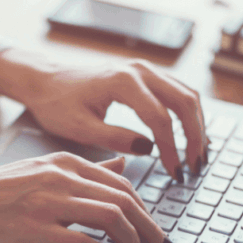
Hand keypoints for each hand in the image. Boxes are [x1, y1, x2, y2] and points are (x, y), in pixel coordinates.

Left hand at [0, 48, 207, 180]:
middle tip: (195, 166)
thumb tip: (149, 149)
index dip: (171, 149)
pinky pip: (178, 92)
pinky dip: (188, 114)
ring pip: (187, 94)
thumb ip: (114, 138)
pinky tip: (190, 136)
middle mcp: (139, 70)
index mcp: (122, 82)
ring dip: (197, 125)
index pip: (160, 119)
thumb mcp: (79, 128)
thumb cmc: (56, 104)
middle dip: (194, 136)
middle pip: (184, 102)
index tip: (174, 173)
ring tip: (198, 155)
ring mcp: (145, 69)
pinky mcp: (145, 75)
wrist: (45, 81)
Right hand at [0, 154, 174, 242]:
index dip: (146, 211)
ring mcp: (46, 202)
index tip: (154, 231)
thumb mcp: (41, 169)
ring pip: (110, 217)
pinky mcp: (31, 228)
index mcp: (64, 163)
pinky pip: (79, 240)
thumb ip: (84, 170)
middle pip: (124, 200)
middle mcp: (60, 178)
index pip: (123, 184)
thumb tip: (124, 165)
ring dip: (132, 241)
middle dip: (149, 228)